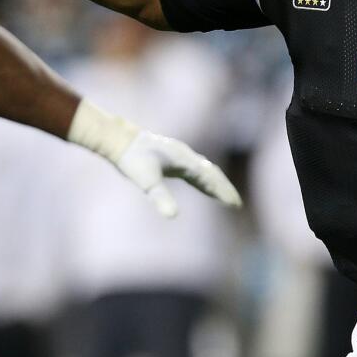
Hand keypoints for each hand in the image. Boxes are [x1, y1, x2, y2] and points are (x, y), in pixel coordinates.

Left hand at [116, 129, 242, 217]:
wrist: (121, 140)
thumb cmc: (133, 160)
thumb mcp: (146, 181)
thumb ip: (160, 197)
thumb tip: (172, 216)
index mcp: (186, 161)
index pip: (210, 178)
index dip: (222, 192)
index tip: (234, 204)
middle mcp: (187, 157)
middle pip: (212, 173)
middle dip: (224, 188)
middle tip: (236, 203)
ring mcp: (180, 156)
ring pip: (205, 170)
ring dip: (215, 184)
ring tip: (224, 197)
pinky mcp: (172, 158)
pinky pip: (194, 170)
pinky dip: (203, 180)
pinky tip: (201, 185)